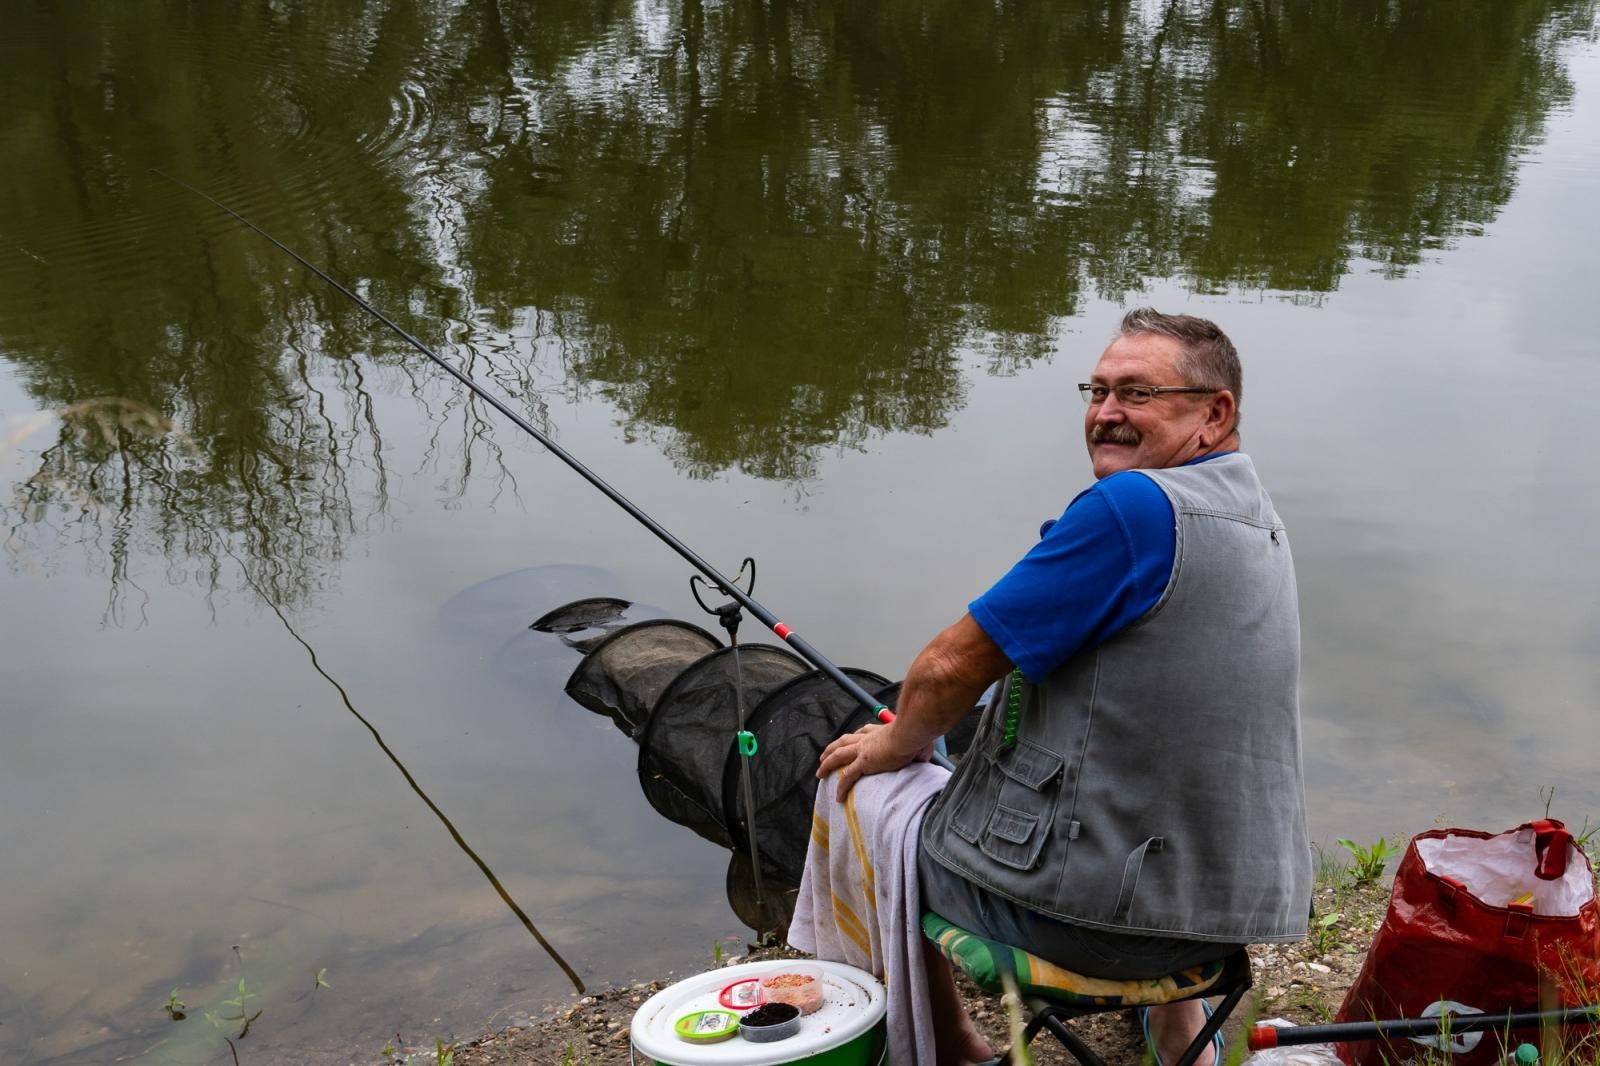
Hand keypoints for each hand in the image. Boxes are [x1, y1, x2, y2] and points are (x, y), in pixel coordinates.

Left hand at [815, 722, 933, 800]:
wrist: (910, 733)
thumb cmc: (917, 735)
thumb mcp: (918, 741)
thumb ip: (919, 748)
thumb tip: (924, 753)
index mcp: (880, 730)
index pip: (864, 731)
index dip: (856, 736)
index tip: (853, 739)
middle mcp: (867, 737)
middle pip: (844, 741)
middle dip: (832, 748)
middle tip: (824, 755)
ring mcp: (863, 749)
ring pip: (838, 755)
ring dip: (827, 763)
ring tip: (820, 772)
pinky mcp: (863, 762)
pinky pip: (847, 776)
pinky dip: (841, 786)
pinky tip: (837, 796)